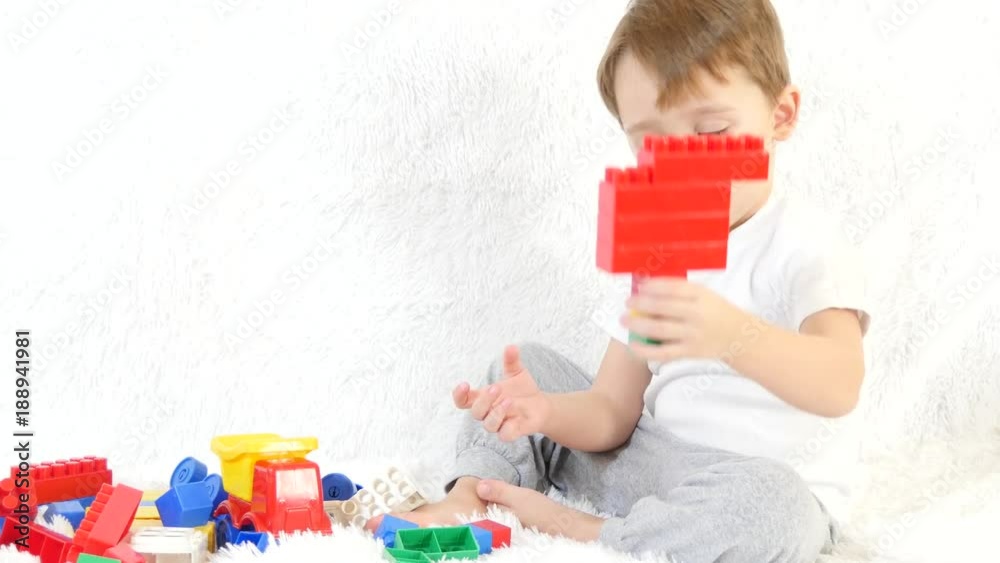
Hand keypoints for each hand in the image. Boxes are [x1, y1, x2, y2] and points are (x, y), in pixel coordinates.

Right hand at [452, 345, 551, 441]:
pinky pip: (505, 435)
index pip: (463, 401)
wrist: (541, 406)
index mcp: (483, 398)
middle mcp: (488, 412)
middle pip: (476, 412)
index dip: (459, 395)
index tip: (464, 384)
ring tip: (509, 400)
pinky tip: (516, 416)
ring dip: (497, 412)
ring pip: (488, 425)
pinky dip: (507, 428)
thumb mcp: (517, 372)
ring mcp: (499, 424)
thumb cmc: (522, 390)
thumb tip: (511, 347)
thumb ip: (511, 361)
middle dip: (484, 400)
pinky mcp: (512, 432)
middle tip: (495, 388)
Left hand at [621, 276, 747, 361]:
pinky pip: (663, 352)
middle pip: (663, 307)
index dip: (653, 286)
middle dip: (641, 304)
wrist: (738, 336)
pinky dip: (645, 350)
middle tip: (627, 302)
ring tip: (625, 319)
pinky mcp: (689, 352)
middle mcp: (697, 314)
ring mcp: (693, 334)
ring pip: (660, 329)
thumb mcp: (703, 294)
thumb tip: (646, 287)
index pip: (673, 288)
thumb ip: (679, 291)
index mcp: (700, 295)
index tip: (639, 286)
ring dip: (638, 324)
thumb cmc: (715, 311)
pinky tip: (633, 345)